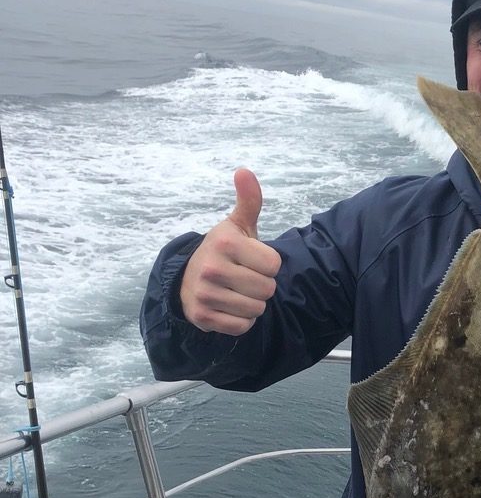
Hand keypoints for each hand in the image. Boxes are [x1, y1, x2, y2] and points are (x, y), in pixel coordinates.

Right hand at [180, 169, 281, 334]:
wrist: (188, 280)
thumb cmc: (224, 252)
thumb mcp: (237, 226)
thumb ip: (249, 201)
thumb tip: (244, 171)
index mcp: (224, 242)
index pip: (274, 265)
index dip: (268, 264)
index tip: (251, 259)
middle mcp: (211, 268)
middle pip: (267, 289)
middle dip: (262, 285)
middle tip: (244, 277)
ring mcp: (205, 294)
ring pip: (257, 309)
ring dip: (253, 304)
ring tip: (236, 291)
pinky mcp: (202, 317)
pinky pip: (243, 326)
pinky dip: (242, 320)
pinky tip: (230, 306)